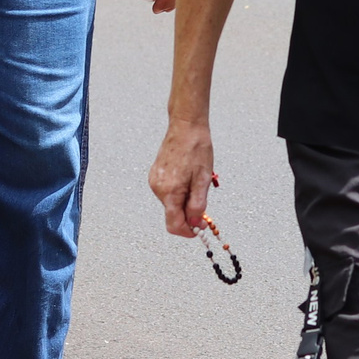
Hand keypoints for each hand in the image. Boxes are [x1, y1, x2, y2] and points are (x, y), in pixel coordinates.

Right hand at [149, 119, 217, 236]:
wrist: (185, 127)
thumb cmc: (196, 149)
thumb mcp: (203, 180)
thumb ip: (198, 205)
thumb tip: (196, 224)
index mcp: (169, 191)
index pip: (173, 225)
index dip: (188, 231)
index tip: (199, 229)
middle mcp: (158, 188)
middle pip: (172, 214)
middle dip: (188, 213)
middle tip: (202, 198)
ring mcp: (154, 181)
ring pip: (170, 204)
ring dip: (184, 201)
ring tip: (195, 182)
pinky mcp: (155, 175)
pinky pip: (167, 193)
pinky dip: (178, 192)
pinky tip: (187, 177)